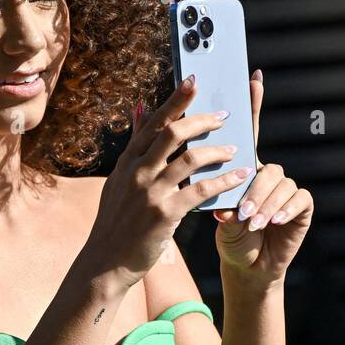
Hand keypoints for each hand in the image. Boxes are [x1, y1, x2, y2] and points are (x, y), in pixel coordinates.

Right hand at [85, 76, 253, 290]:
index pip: (153, 123)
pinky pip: (201, 190)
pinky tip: (238, 178)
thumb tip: (141, 107)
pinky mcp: (164, 215)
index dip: (174, 100)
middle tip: (224, 116)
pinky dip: (223, 180)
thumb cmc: (116, 222)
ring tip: (235, 149)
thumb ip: (134, 146)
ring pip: (191, 159)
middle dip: (203, 120)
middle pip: (173, 133)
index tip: (193, 81)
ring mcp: (149, 193)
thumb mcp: (118, 181)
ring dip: (218, 150)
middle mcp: (136, 173)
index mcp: (127, 163)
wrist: (106, 263)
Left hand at [212, 70, 312, 283]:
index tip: (253, 76)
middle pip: (263, 166)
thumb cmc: (229, 235)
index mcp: (246, 167)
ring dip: (263, 204)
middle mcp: (268, 172)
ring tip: (250, 224)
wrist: (246, 265)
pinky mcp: (303, 205)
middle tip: (239, 212)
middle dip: (251, 188)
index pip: (249, 131)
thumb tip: (207, 188)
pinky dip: (283, 210)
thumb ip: (214, 193)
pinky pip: (297, 199)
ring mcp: (286, 187)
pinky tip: (273, 222)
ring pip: (278, 183)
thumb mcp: (217, 213)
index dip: (254, 104)